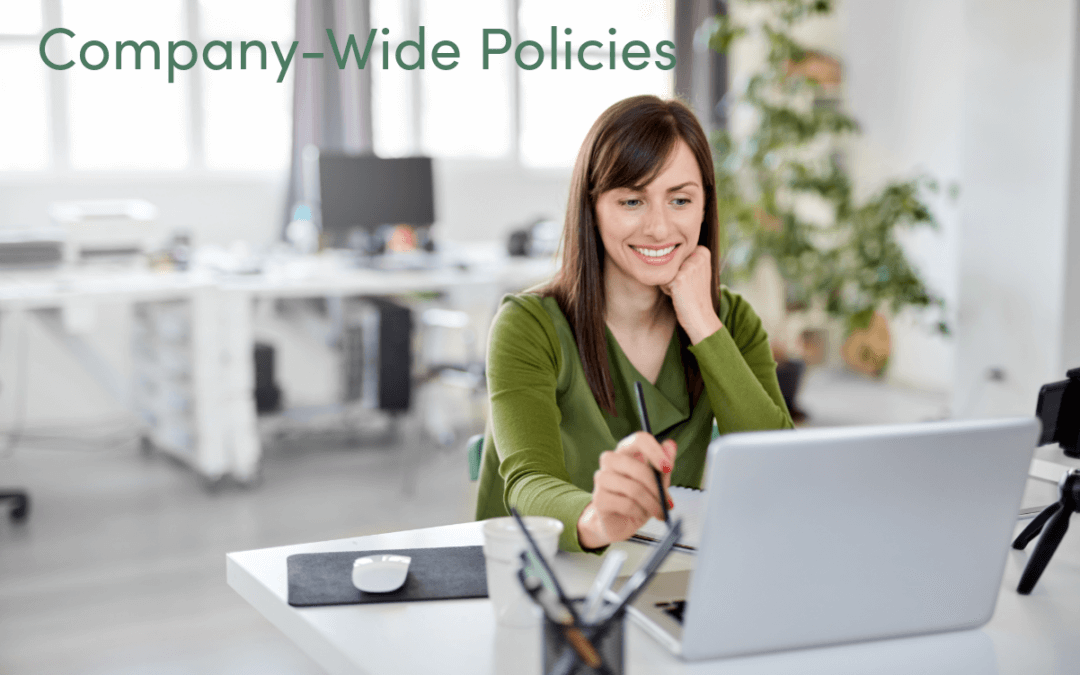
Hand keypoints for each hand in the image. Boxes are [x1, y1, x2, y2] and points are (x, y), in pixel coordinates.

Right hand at [577, 432, 676, 549]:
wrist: (619, 522)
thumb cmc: (639, 499)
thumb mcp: (657, 483)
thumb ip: (664, 466)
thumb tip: (671, 445)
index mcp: (626, 450)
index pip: (640, 439)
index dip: (655, 451)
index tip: (668, 468)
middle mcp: (611, 460)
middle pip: (637, 467)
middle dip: (656, 488)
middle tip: (668, 503)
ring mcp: (602, 478)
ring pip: (633, 488)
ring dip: (651, 503)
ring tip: (658, 512)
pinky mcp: (598, 498)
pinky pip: (626, 504)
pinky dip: (640, 512)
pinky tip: (640, 515)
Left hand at [659, 245, 722, 343]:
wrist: (701, 317)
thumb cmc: (694, 295)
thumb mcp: (696, 271)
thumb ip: (686, 257)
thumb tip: (661, 245)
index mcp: (703, 251)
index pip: (676, 253)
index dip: (679, 268)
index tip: (690, 280)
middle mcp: (698, 255)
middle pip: (670, 260)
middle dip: (672, 274)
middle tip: (685, 287)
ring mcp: (689, 266)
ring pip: (665, 269)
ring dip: (668, 281)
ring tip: (681, 291)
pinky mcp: (680, 277)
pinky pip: (662, 279)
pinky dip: (665, 289)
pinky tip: (678, 295)